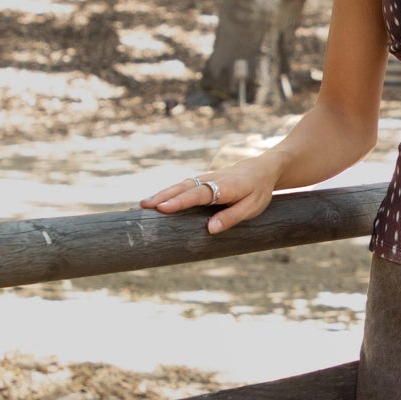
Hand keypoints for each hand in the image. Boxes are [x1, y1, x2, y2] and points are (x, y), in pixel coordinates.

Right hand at [140, 153, 279, 234]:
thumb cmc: (257, 191)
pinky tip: (153, 203)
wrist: (261, 169)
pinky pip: (181, 188)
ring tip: (139, 207)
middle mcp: (210, 180)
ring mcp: (203, 179)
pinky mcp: (200, 182)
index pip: (198, 195)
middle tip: (140, 208)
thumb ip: (231, 217)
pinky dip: (166, 194)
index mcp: (224, 187)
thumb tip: (209, 230)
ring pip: (178, 187)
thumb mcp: (252, 207)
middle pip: (182, 188)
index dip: (179, 202)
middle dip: (160, 198)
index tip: (162, 208)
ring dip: (159, 195)